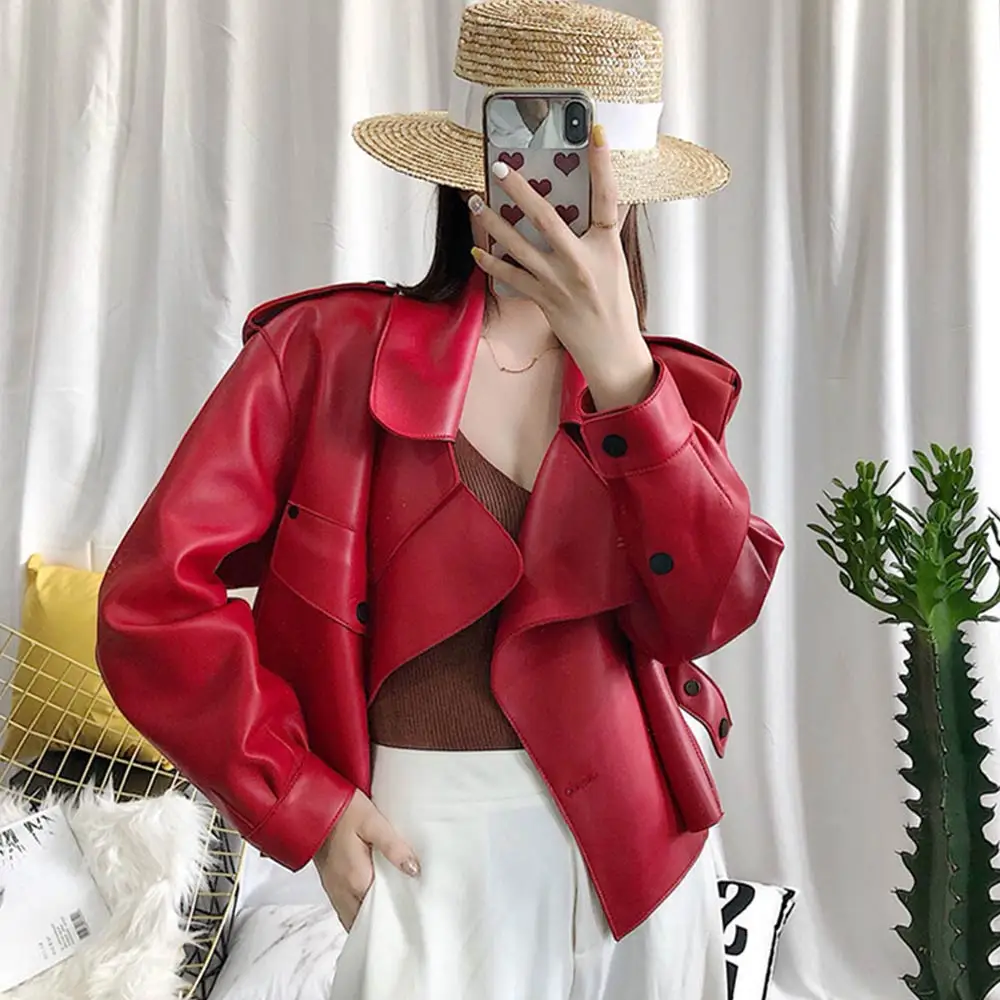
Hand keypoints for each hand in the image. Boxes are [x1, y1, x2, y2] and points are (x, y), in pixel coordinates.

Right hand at [313, 788, 419, 929]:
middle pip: (365, 922)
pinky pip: (345, 909)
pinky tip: (372, 901)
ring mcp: (333, 889)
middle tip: (407, 920)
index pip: (380, 915)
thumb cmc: (343, 810)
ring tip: (393, 914)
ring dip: (370, 920)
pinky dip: (359, 911)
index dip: (397, 918)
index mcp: (356, 880)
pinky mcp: (329, 883)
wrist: (312, 803)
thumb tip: (414, 870)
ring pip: (353, 918)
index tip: (414, 918)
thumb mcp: (373, 822)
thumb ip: (393, 847)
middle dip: (384, 924)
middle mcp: (342, 891)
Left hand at [469, 123, 655, 409]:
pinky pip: (511, 277)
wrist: (611, 349)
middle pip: (546, 217)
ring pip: (518, 246)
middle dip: (519, 190)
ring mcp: (559, 282)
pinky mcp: (543, 300)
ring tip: (474, 202)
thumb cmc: (615, 304)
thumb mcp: (616, 262)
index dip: (603, 163)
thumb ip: (606, 231)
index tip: (595, 131)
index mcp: (605, 246)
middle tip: (498, 167)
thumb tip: (608, 201)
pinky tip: (477, 250)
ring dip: (493, 223)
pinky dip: (492, 264)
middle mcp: (581, 262)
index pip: (607, 197)